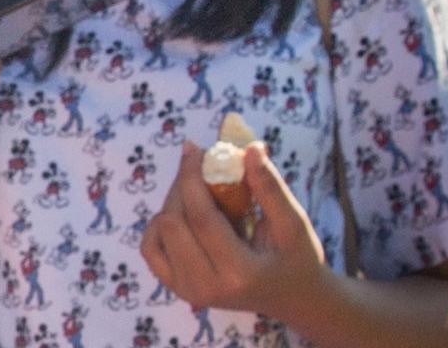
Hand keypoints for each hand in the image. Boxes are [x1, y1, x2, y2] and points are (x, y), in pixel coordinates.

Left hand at [143, 141, 335, 324]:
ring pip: (158, 232)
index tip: (194, 148)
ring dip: (173, 203)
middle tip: (200, 166)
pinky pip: (150, 248)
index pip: (200, 218)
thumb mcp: (293, 223)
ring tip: (198, 193)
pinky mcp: (177, 289)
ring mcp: (187, 291)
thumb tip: (249, 149)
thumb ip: (270, 187)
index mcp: (238, 273)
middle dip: (182, 186)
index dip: (192, 177)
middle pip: (173, 223)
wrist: (291, 297)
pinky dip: (160, 225)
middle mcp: (206, 287)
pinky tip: (185, 216)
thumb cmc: (297, 258)